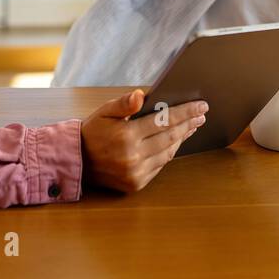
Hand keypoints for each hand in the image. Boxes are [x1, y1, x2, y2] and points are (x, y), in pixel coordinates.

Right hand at [80, 89, 207, 192]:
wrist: (76, 161)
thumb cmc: (92, 132)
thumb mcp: (104, 112)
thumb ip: (124, 103)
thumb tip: (140, 94)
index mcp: (126, 136)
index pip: (164, 120)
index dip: (185, 112)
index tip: (201, 105)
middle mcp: (133, 156)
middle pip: (171, 137)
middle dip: (189, 124)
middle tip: (201, 114)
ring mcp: (136, 172)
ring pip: (168, 153)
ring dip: (182, 138)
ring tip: (192, 126)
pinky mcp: (136, 183)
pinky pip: (159, 166)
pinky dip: (169, 152)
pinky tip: (175, 142)